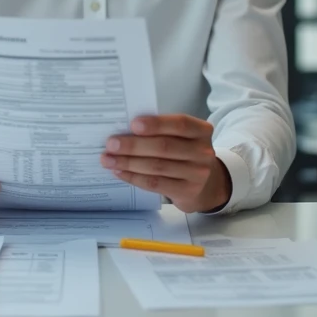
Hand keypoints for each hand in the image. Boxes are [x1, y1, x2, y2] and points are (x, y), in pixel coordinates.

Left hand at [101, 114, 231, 212]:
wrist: (207, 183)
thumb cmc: (185, 152)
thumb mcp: (183, 137)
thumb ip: (162, 131)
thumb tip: (125, 129)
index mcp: (202, 130)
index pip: (180, 124)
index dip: (156, 124)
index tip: (133, 124)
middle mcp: (203, 151)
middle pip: (164, 147)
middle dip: (134, 145)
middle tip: (111, 144)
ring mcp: (197, 174)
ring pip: (157, 167)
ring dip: (128, 162)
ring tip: (108, 159)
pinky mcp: (187, 191)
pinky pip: (155, 183)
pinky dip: (134, 177)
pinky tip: (120, 172)